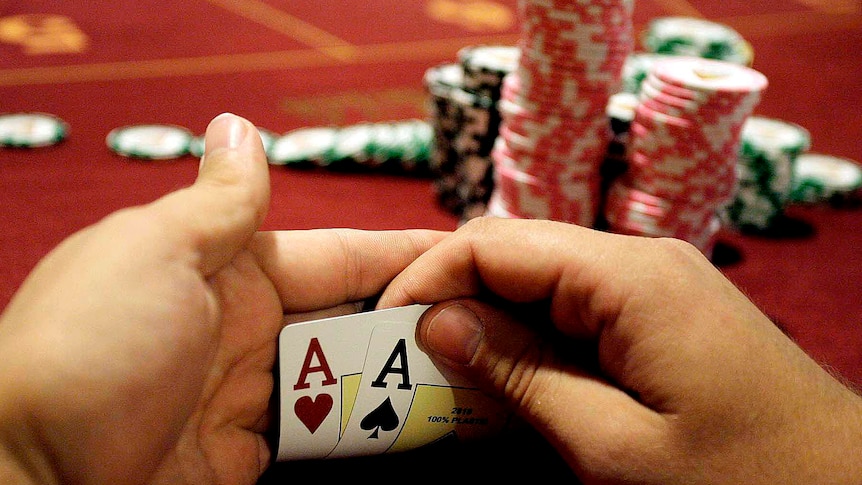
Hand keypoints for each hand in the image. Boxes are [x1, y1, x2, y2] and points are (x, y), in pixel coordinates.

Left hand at [0, 113, 443, 484]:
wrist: (28, 476)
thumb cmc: (93, 349)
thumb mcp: (155, 253)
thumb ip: (218, 201)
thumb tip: (241, 126)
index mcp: (228, 270)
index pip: (339, 257)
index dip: (404, 256)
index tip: (471, 258)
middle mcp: (242, 328)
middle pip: (350, 321)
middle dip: (414, 323)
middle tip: (488, 332)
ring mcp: (243, 395)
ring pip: (341, 380)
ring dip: (395, 381)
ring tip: (466, 382)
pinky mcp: (239, 457)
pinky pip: (316, 438)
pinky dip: (359, 434)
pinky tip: (405, 428)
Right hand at [378, 217, 861, 483]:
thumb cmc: (739, 477)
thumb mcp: (614, 447)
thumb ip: (519, 377)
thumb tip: (440, 322)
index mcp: (628, 276)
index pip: (496, 244)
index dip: (428, 279)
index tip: (384, 330)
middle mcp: (639, 261)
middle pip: (516, 255)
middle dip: (452, 298)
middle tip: (404, 358)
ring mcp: (653, 285)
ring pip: (541, 283)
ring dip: (489, 323)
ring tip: (445, 374)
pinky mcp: (659, 314)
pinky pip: (575, 310)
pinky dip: (530, 340)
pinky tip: (507, 380)